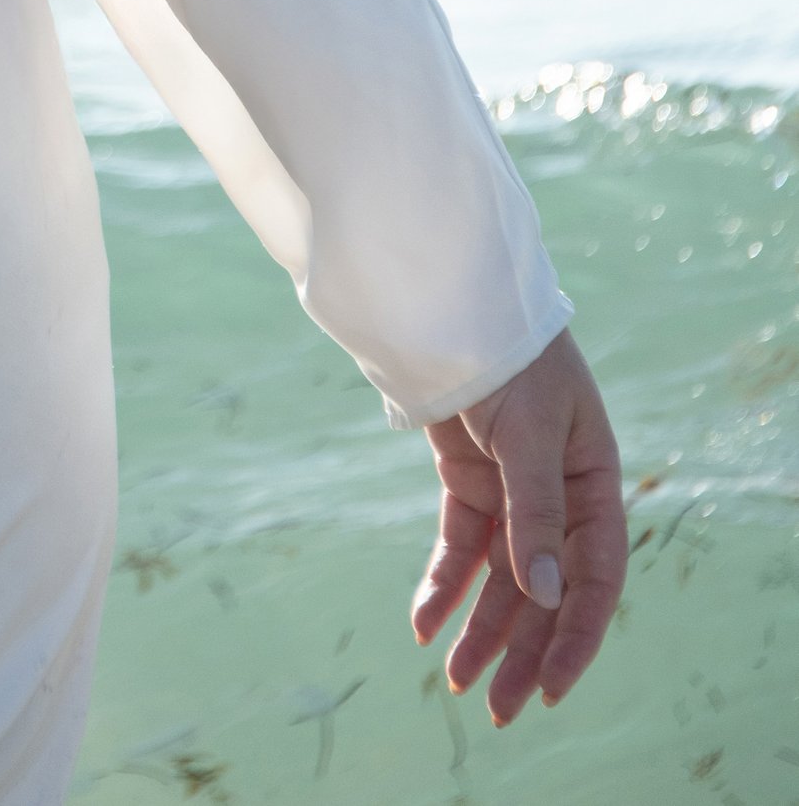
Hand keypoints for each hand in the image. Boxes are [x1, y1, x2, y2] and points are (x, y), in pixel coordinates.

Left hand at [411, 327, 625, 724]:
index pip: (594, 580)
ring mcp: (510, 493)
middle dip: (522, 652)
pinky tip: (422, 622)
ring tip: (456, 683)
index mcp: (593, 488)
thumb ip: (534, 513)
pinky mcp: (467, 483)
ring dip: (479, 630)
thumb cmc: (512, 361)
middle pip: (543, 593)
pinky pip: (458, 547)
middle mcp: (557, 500)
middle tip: (500, 711)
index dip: (576, 636)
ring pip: (499, 580)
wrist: (454, 305)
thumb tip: (544, 595)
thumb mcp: (531, 434)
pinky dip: (442, 584)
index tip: (554, 688)